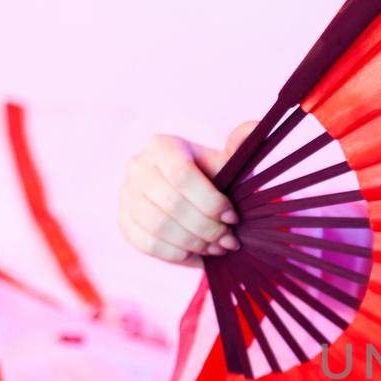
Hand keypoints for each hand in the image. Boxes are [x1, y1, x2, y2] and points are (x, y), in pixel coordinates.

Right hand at [118, 121, 258, 265]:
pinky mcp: (124, 221)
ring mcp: (126, 194)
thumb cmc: (210, 177)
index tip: (233, 218)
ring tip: (217, 248)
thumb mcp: (226, 161)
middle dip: (207, 228)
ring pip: (159, 227)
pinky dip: (176, 253)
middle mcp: (138, 167)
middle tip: (229, 241)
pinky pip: (147, 244)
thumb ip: (241, 145)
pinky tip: (197, 254)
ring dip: (194, 243)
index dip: (211, 202)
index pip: (182, 176)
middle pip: (172, 205)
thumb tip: (256, 127)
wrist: (186, 194)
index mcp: (162, 146)